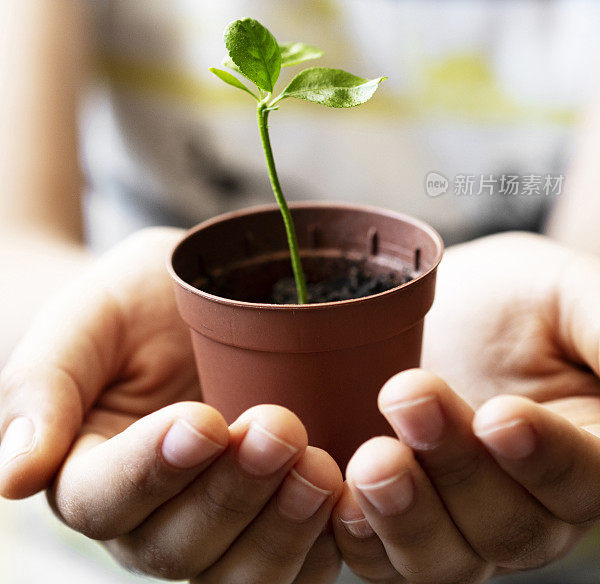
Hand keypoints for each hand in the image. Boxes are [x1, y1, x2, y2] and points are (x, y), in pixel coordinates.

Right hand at [0, 228, 342, 582]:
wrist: (187, 305)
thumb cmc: (129, 306)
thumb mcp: (85, 320)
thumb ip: (44, 386)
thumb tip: (12, 477)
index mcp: (88, 474)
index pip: (105, 499)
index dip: (153, 470)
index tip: (203, 419)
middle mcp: (148, 519)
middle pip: (178, 548)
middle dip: (232, 494)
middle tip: (279, 428)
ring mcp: (213, 529)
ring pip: (238, 574)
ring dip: (282, 529)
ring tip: (321, 466)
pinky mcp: (269, 523)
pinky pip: (294, 566)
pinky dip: (323, 546)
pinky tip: (350, 503)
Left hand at [333, 232, 599, 582]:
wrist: (438, 303)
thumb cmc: (512, 297)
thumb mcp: (564, 294)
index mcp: (588, 451)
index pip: (584, 480)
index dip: (546, 460)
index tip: (502, 416)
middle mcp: (531, 505)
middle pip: (511, 527)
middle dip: (458, 468)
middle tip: (410, 396)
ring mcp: (462, 521)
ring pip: (446, 558)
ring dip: (407, 514)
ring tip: (373, 459)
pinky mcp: (396, 519)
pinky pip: (381, 560)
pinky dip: (359, 537)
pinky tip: (337, 496)